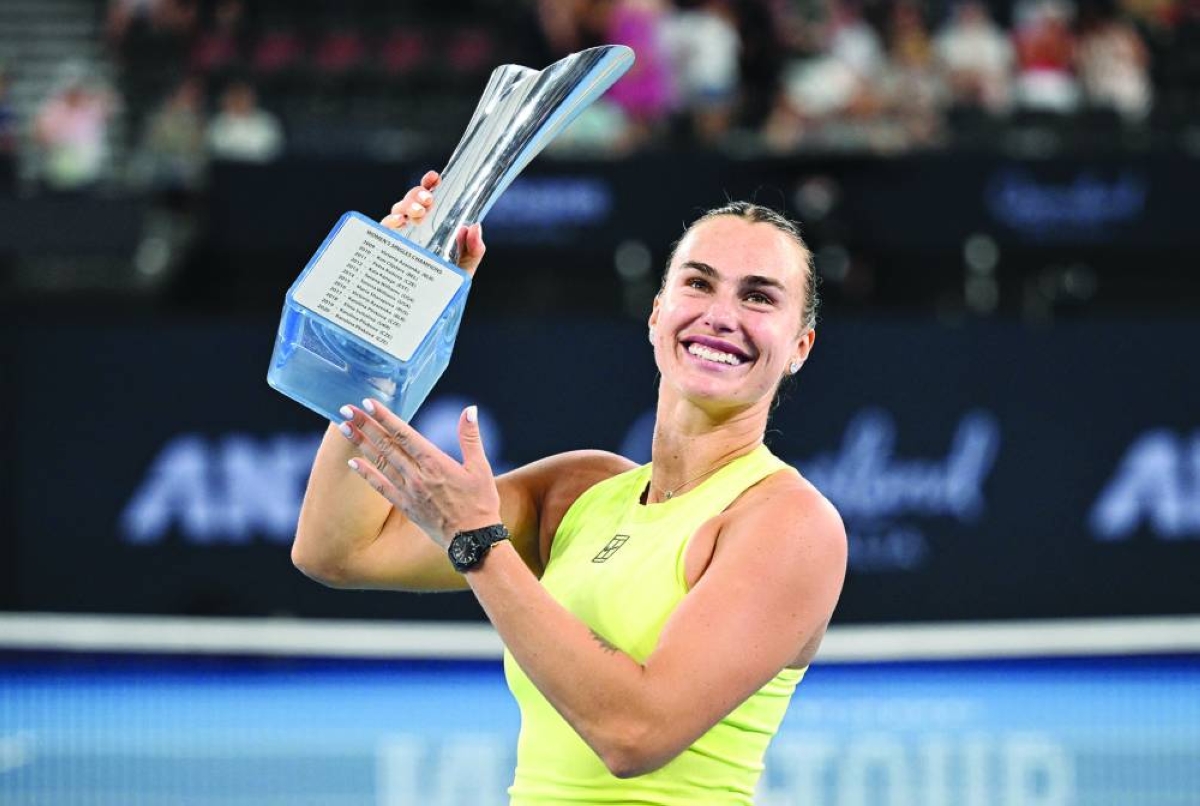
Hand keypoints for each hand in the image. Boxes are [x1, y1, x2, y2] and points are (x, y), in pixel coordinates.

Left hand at [338, 398, 500, 548]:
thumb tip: (469, 410)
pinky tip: (353, 463)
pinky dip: (366, 474)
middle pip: (387, 445)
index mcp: (435, 462)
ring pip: (380, 462)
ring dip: (361, 444)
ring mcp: (409, 491)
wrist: (473, 541)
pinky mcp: (406, 506)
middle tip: (346, 409)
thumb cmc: (480, 503)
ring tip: (345, 428)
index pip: (404, 434)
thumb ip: (470, 437)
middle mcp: (417, 475)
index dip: (385, 417)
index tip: (369, 403)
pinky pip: (381, 488)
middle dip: (366, 425)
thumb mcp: (480, 468)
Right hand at [380, 170, 486, 275]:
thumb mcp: (466, 267)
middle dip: (417, 194)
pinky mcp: (389, 248)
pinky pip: (383, 230)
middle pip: (411, 200)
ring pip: (397, 211)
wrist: (434, 307)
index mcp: (433, 224)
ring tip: (418, 213)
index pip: (429, 198)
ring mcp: (401, 237)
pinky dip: (389, 222)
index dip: (429, 184)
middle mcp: (416, 227)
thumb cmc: (449, 284)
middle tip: (428, 201)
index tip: (435, 178)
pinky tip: (398, 222)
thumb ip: (474, 249)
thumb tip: (474, 227)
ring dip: (406, 205)